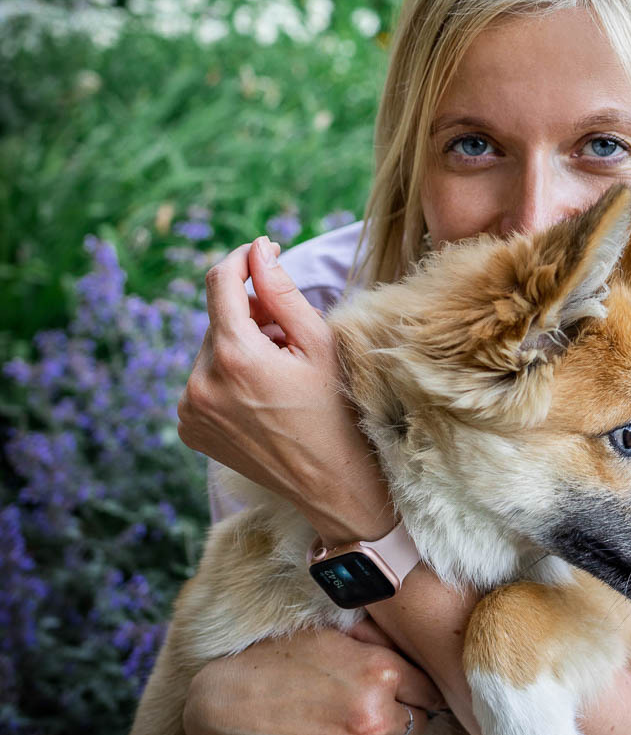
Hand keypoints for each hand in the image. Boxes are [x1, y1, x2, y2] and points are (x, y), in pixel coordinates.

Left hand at [177, 237, 393, 542]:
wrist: (332, 484)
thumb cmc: (336, 409)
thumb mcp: (319, 343)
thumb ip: (281, 292)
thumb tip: (258, 250)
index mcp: (234, 358)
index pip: (220, 283)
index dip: (242, 259)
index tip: (265, 251)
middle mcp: (200, 384)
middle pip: (218, 319)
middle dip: (252, 315)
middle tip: (292, 337)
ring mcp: (190, 410)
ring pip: (211, 350)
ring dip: (241, 346)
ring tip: (281, 371)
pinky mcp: (189, 429)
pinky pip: (204, 380)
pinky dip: (228, 375)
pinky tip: (263, 394)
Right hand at [183, 620, 445, 734]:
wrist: (223, 712)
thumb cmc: (275, 664)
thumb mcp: (330, 636)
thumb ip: (378, 644)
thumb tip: (416, 648)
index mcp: (382, 672)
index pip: (429, 689)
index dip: (414, 689)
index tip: (403, 691)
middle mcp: (377, 717)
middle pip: (415, 723)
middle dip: (395, 715)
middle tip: (358, 706)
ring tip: (332, 725)